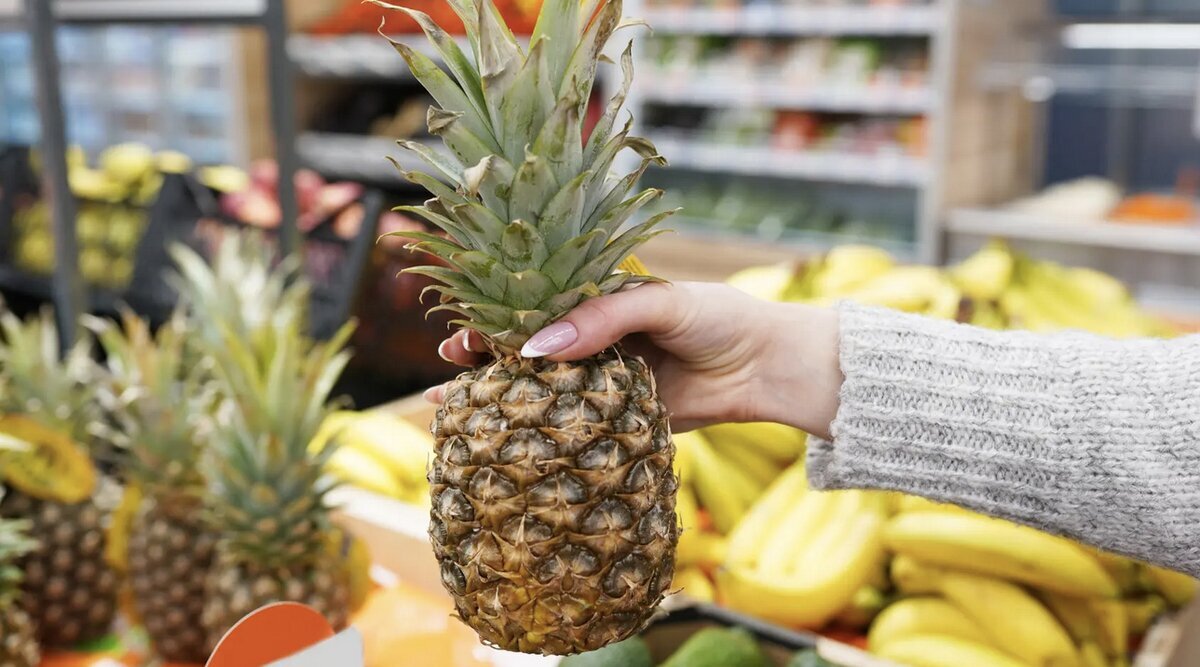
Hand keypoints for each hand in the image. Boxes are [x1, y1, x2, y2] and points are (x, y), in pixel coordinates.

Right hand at [426, 281, 842, 435]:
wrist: (768, 365)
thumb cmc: (719, 318)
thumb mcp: (661, 302)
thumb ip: (603, 317)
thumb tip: (538, 347)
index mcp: (597, 302)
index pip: (531, 307)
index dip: (492, 318)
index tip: (459, 332)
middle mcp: (593, 341)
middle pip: (526, 350)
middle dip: (482, 359)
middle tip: (449, 369)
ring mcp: (603, 383)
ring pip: (540, 391)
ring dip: (498, 399)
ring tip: (451, 410)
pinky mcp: (619, 421)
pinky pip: (571, 429)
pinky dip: (537, 435)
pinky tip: (504, 443)